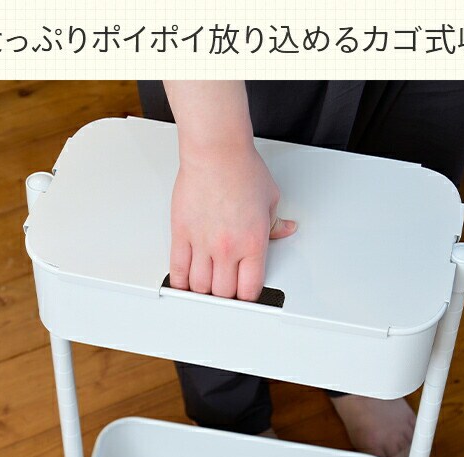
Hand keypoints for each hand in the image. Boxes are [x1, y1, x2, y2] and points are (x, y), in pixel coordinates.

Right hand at [169, 141, 295, 300]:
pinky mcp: (181, 234)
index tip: (246, 293)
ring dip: (204, 290)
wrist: (216, 152)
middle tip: (226, 290)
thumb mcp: (271, 198)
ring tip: (207, 286)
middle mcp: (227, 248)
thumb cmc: (242, 169)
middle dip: (226, 295)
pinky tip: (184, 283)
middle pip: (224, 293)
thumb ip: (276, 223)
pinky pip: (178, 269)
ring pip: (200, 286)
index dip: (248, 296)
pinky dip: (180, 282)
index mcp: (253, 243)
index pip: (250, 288)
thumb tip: (285, 230)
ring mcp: (202, 243)